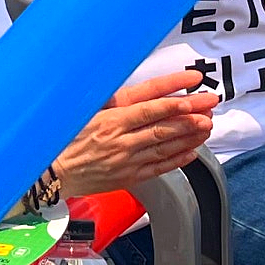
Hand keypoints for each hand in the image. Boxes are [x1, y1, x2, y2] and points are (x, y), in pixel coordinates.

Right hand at [54, 69, 218, 195]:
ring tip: (207, 126)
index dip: (173, 104)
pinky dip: (177, 160)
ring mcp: (126, 161)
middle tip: (210, 108)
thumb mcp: (86, 110)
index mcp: (110, 121)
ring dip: (189, 137)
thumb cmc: (66, 137)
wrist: (54, 172)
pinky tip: (192, 152)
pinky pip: (158, 168)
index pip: (149, 110)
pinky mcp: (128, 177)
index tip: (192, 97)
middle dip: (190, 118)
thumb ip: (113, 99)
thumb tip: (138, 88)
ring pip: (165, 148)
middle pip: (163, 128)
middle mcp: (121, 142)